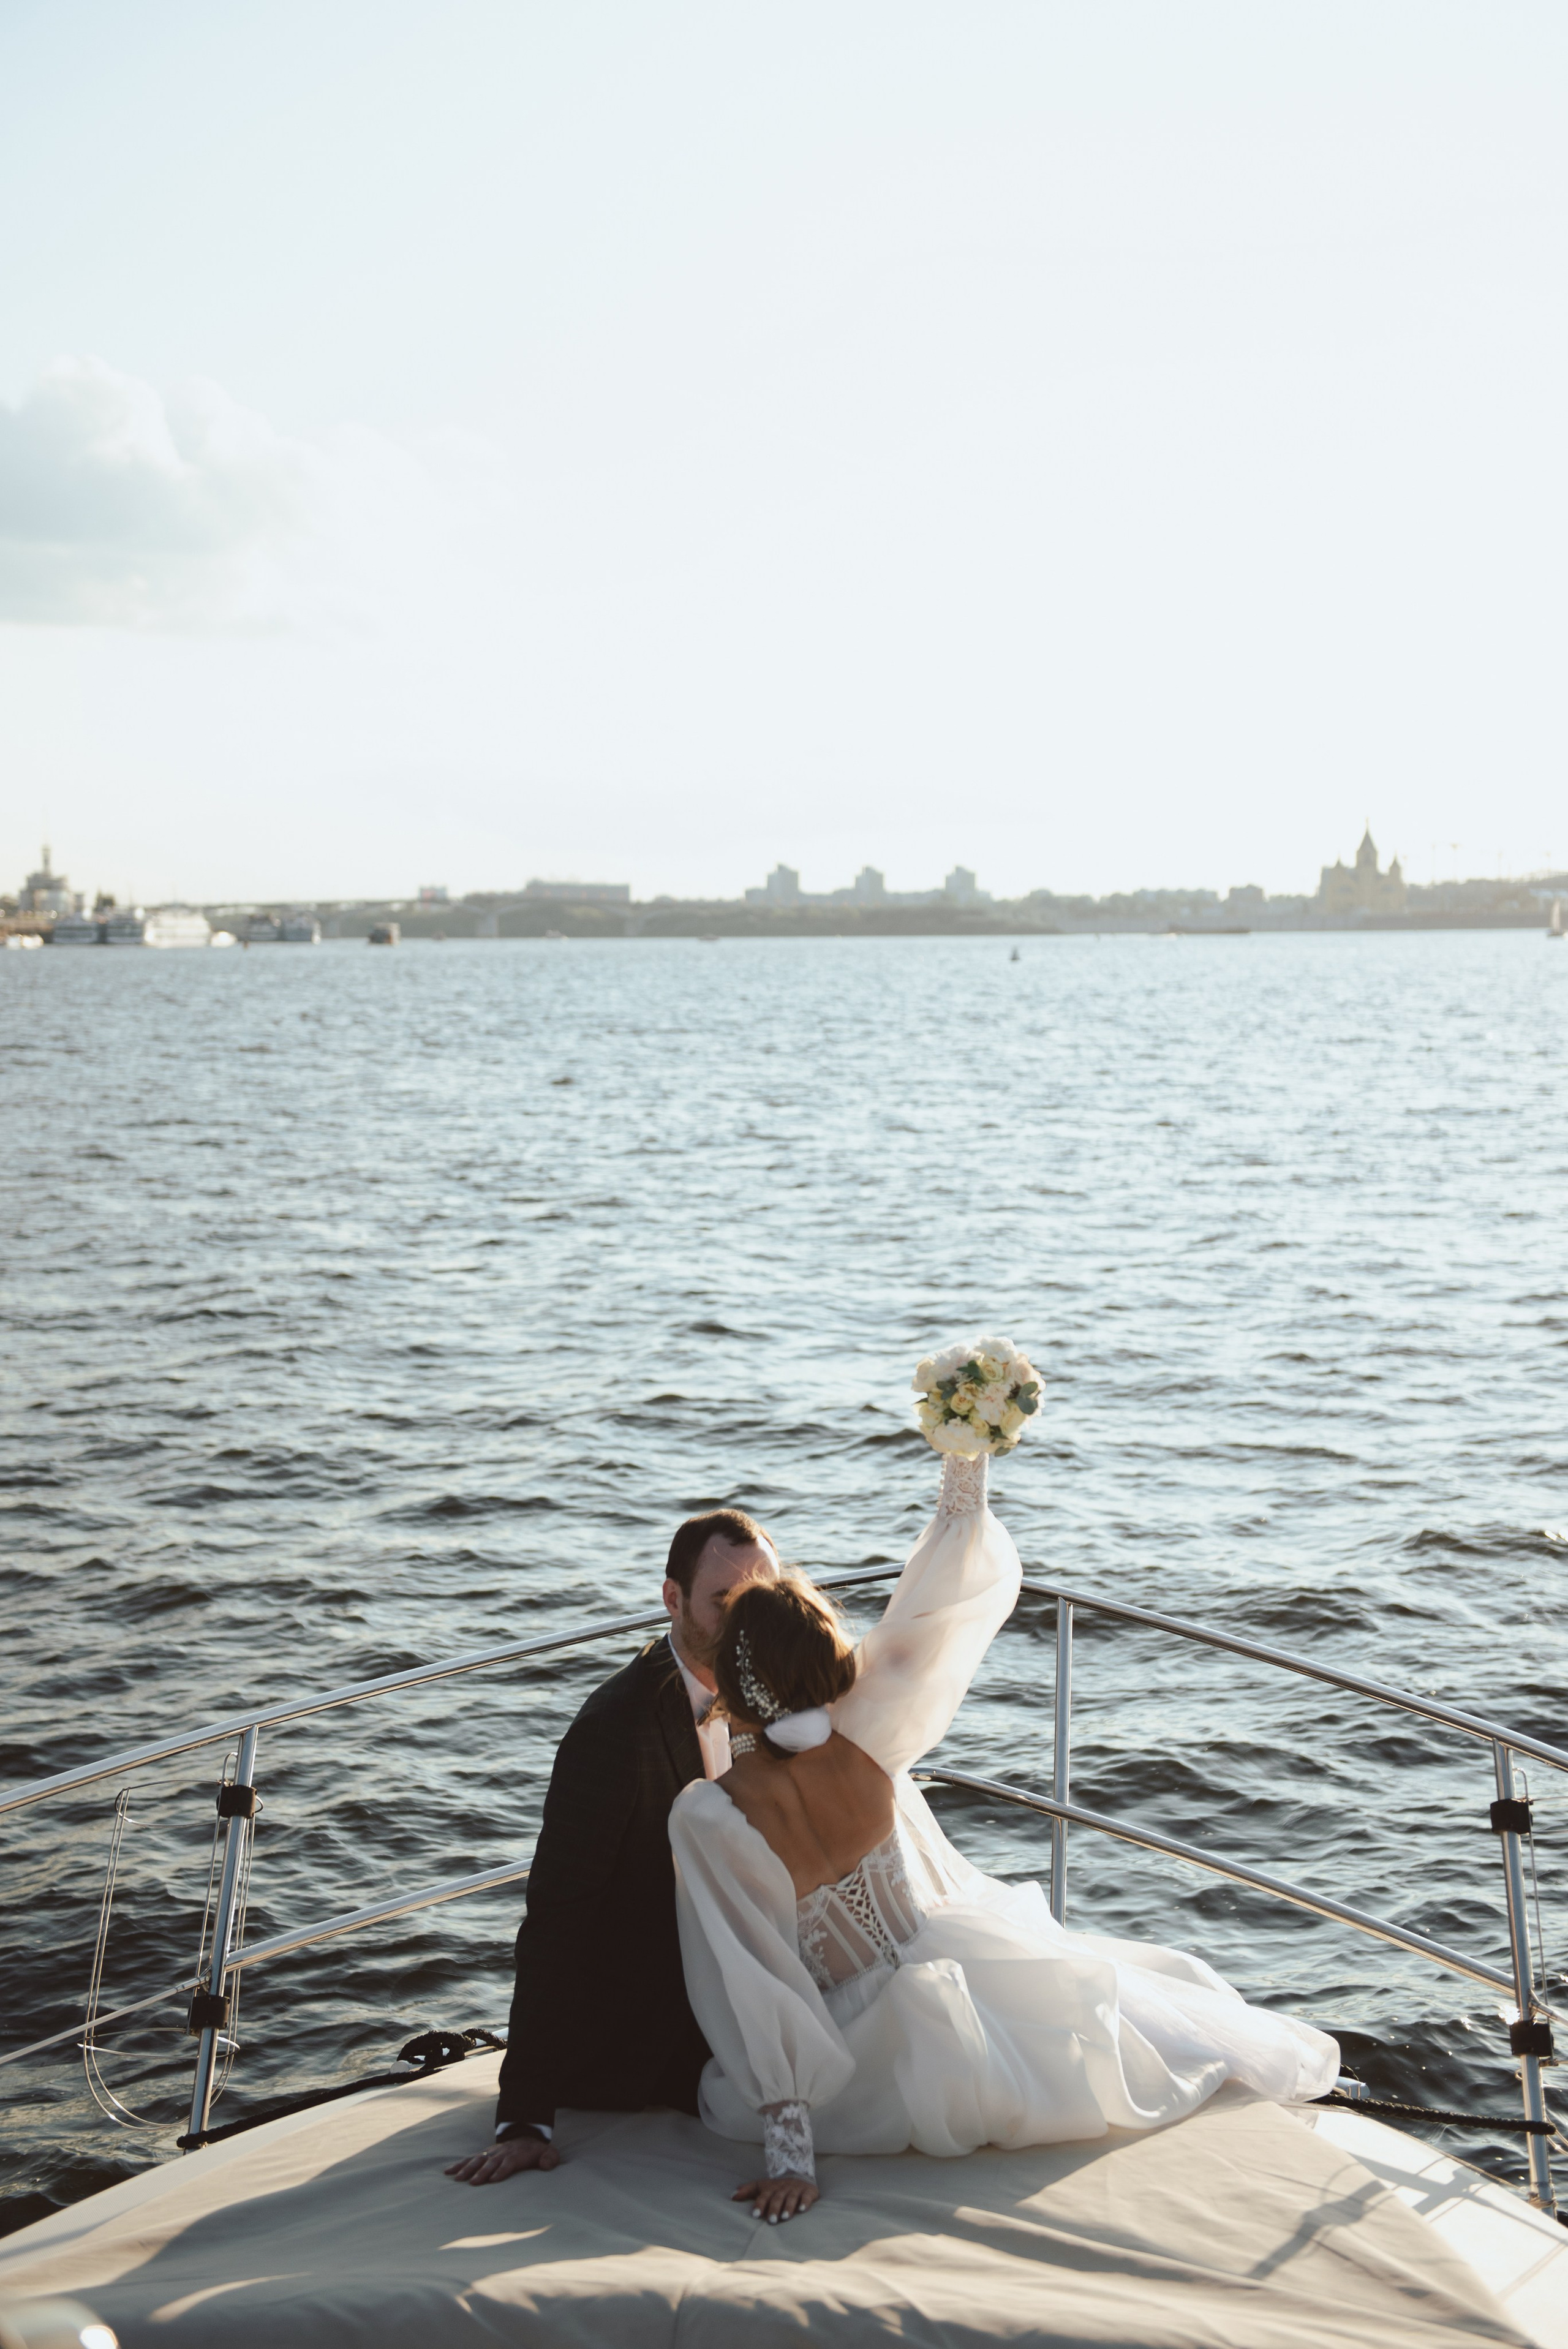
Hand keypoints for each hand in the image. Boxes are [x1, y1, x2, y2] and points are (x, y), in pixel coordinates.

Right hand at [445, 2134, 559, 2184]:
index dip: (501, 2171)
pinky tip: (447, 2171)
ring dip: (468, 2169)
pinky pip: (470, 2158)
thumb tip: (546, 2164)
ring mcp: (491, 2153)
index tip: (493, 2180)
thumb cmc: (536, 2151)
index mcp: (516, 2155)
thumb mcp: (549, 2153)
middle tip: (473, 2183)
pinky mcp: (483, 2154)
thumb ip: (550, 2159)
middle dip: (482, 2172)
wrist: (525, 2137)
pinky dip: (459, 2164)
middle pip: (491, 2163)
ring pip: (477, 2160)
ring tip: (457, 2179)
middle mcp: (501, 2153)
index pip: (508, 2163)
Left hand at [733, 2172, 818, 2222]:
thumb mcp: (762, 2186)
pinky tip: (802, 2210)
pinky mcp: (808, 2191)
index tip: (755, 2215)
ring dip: (788, 2207)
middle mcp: (783, 2188)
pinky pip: (806, 2197)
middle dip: (774, 2209)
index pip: (764, 2196)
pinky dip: (805, 2202)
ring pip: (791, 2198)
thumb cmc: (777, 2187)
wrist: (799, 2174)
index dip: (760, 2204)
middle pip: (777, 2198)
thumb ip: (748, 2191)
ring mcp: (796, 2189)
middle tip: (771, 2221)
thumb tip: (732, 2196)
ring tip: (785, 2217)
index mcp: (771, 2188)